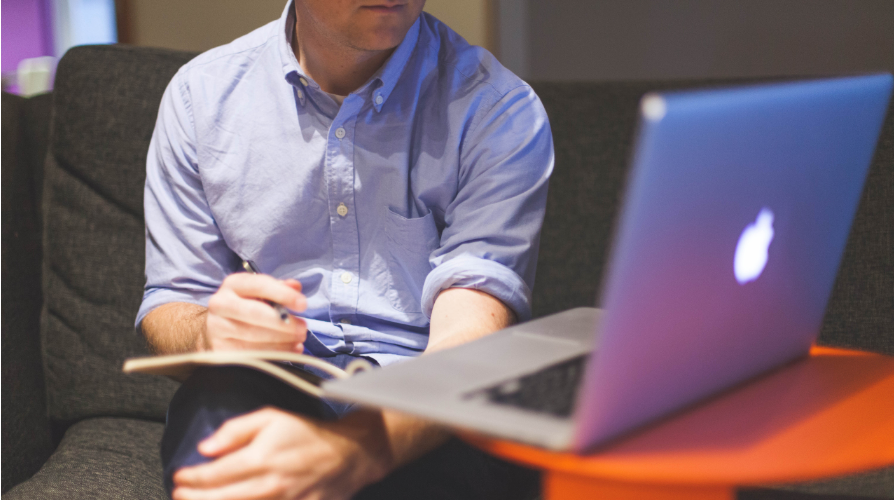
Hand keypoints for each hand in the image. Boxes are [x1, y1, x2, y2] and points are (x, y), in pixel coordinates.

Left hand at [171, 407, 391, 499]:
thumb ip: (235, 430)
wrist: (349, 453)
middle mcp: (269, 485)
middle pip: (220, 499)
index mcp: (260, 459)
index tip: (179, 476)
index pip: (214, 475)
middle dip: (194, 498)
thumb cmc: (308, 433)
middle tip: (179, 495)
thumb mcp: (271, 417)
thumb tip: (205, 447)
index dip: (191, 478)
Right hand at [202, 273, 307, 351]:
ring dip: (282, 340)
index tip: (303, 305)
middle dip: (283, 322)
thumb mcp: (261, 292)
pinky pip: (251, 353)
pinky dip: (274, 353)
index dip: (283, 294)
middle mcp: (221, 304)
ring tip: (299, 340)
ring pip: (253, 336)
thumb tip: (296, 287)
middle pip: (254, 313)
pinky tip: (289, 350)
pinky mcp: (220, 350)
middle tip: (303, 329)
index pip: (259, 285)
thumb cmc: (247, 305)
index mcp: (233, 284)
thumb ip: (280, 288)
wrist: (217, 327)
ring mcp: (218, 328)